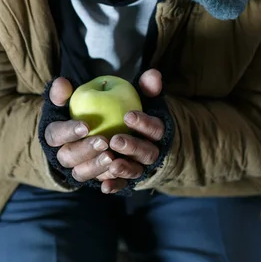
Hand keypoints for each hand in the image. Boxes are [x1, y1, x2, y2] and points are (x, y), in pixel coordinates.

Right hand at [44, 77, 132, 192]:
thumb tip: (62, 82)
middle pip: (67, 157)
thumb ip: (69, 90)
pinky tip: (117, 173)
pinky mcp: (94, 178)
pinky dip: (107, 182)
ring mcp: (78, 168)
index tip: (86, 125)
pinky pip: (98, 183)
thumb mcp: (75, 97)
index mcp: (54, 135)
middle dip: (85, 150)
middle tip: (104, 141)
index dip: (68, 131)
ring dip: (96, 167)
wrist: (94, 129)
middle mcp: (63, 154)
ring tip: (112, 157)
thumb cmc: (82, 110)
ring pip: (81, 173)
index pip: (54, 135)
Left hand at [97, 69, 165, 193]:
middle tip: (115, 140)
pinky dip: (115, 186)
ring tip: (110, 161)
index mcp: (155, 131)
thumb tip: (153, 74)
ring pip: (134, 170)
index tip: (128, 115)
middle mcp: (150, 151)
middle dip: (132, 147)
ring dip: (123, 168)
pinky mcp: (125, 179)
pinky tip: (104, 187)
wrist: (130, 136)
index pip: (156, 129)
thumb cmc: (131, 113)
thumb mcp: (137, 98)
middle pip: (146, 153)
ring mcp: (139, 168)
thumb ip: (143, 88)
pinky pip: (121, 185)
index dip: (145, 123)